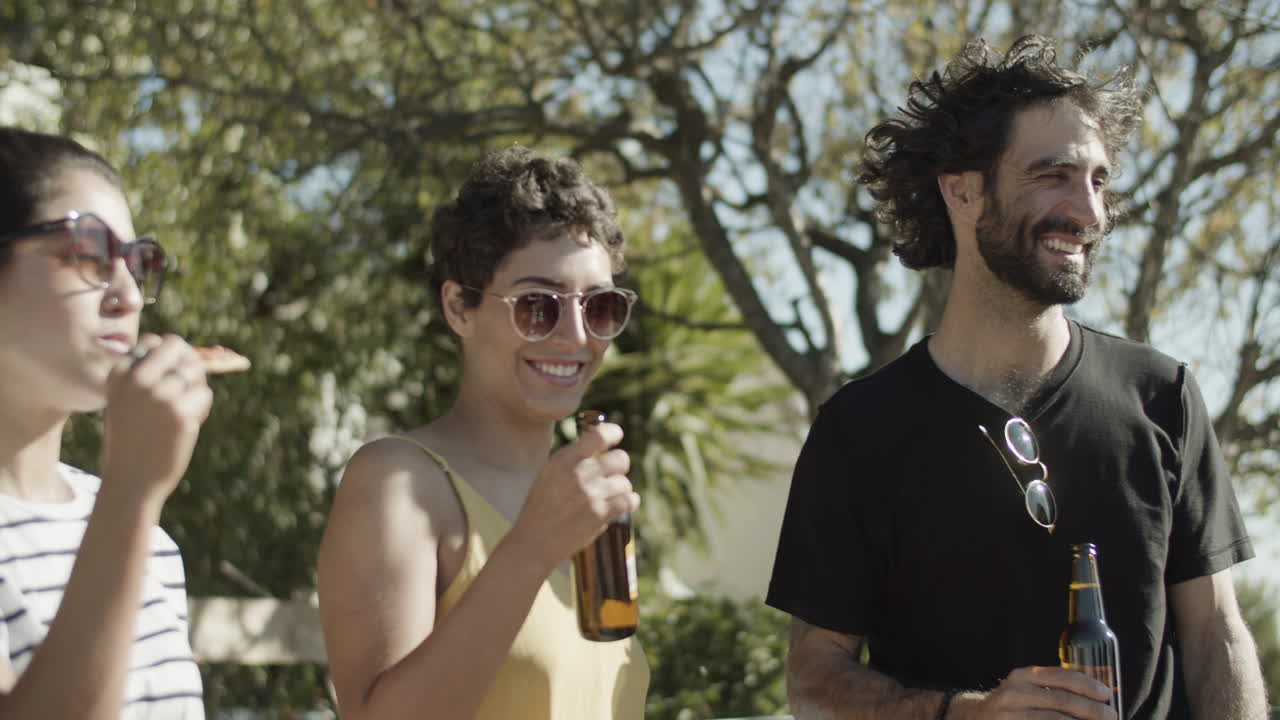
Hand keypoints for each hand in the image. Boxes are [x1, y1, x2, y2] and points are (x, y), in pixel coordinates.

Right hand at [98, 334, 213, 506]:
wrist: (131, 480)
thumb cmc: (133, 439)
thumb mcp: (128, 400)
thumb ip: (149, 374)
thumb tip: (189, 352)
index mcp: (119, 374)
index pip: (153, 342)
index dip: (169, 358)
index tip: (164, 380)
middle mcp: (136, 380)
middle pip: (177, 346)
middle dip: (187, 363)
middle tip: (185, 387)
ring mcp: (159, 395)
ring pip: (195, 371)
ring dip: (196, 388)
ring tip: (184, 410)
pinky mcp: (180, 412)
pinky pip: (204, 393)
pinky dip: (202, 408)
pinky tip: (188, 424)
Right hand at [508, 421, 639, 571]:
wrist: (534, 542)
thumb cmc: (541, 508)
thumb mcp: (548, 475)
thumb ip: (572, 459)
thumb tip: (602, 444)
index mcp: (563, 459)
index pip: (599, 435)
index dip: (613, 433)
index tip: (617, 435)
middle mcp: (578, 473)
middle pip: (620, 458)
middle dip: (619, 467)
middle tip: (611, 476)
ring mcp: (590, 494)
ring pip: (625, 483)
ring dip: (620, 490)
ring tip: (607, 498)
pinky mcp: (600, 514)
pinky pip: (630, 500)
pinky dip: (629, 503)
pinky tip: (621, 505)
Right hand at [951, 666, 1116, 719]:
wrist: (978, 718)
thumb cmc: (1015, 705)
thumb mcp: (1028, 688)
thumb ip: (1055, 689)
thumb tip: (1101, 696)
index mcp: (1023, 677)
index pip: (1060, 676)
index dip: (1087, 685)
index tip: (1107, 694)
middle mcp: (1015, 693)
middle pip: (1061, 700)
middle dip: (1092, 710)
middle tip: (1112, 716)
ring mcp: (1010, 715)